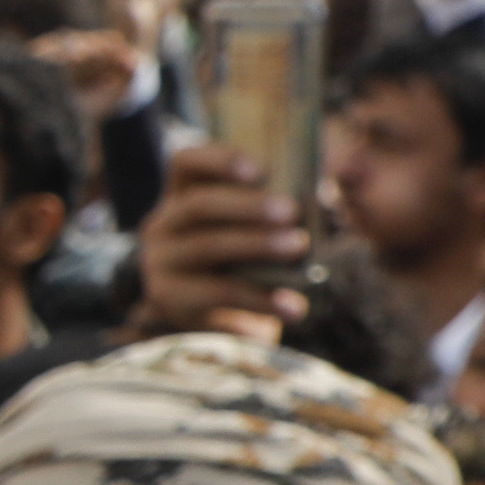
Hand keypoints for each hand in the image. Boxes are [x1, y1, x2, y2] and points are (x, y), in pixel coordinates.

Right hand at [128, 137, 305, 339]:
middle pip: (198, 205)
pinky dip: (261, 299)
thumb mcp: (238, 233)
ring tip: (299, 246)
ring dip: (257, 244)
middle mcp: (162, 226)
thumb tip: (323, 201)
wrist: (199, 324)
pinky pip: (218, 295)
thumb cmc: (232, 265)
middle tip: (292, 210)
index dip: (219, 160)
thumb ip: (267, 213)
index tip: (259, 170)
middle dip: (247, 205)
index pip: (186, 163)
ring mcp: (162, 264)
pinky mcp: (171, 301)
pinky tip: (294, 306)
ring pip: (206, 246)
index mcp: (179, 197)